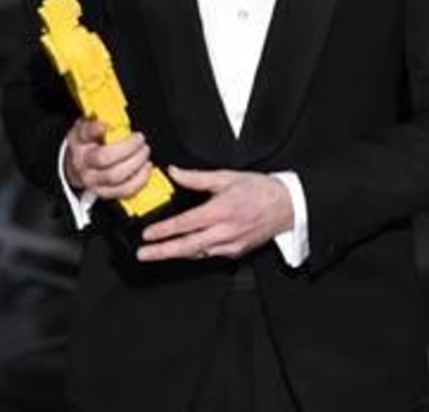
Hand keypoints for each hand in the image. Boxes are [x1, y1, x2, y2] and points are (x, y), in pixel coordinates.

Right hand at [64, 117, 151, 200]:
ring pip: (116, 177)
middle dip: (128, 148)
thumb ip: (101, 118)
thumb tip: (114, 117)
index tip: (106, 125)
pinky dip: (139, 180)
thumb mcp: (89, 124)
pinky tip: (145, 169)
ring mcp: (92, 180)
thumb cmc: (87, 141)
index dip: (96, 129)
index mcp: (80, 140)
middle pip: (105, 158)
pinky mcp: (103, 192)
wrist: (75, 165)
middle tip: (140, 139)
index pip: (86, 133)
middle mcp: (83, 162)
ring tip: (145, 153)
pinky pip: (123, 191)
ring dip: (136, 164)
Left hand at [137, 166, 292, 261]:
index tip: (148, 234)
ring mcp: (230, 245)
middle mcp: (225, 232)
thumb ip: (197, 177)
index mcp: (221, 211)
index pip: (186, 224)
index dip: (164, 230)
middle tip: (143, 254)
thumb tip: (174, 172)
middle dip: (162, 252)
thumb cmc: (258, 189)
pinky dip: (194, 253)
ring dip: (175, 255)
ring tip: (156, 254)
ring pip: (197, 254)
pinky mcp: (235, 252)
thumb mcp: (227, 177)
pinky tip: (183, 250)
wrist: (286, 206)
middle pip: (187, 247)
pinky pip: (209, 255)